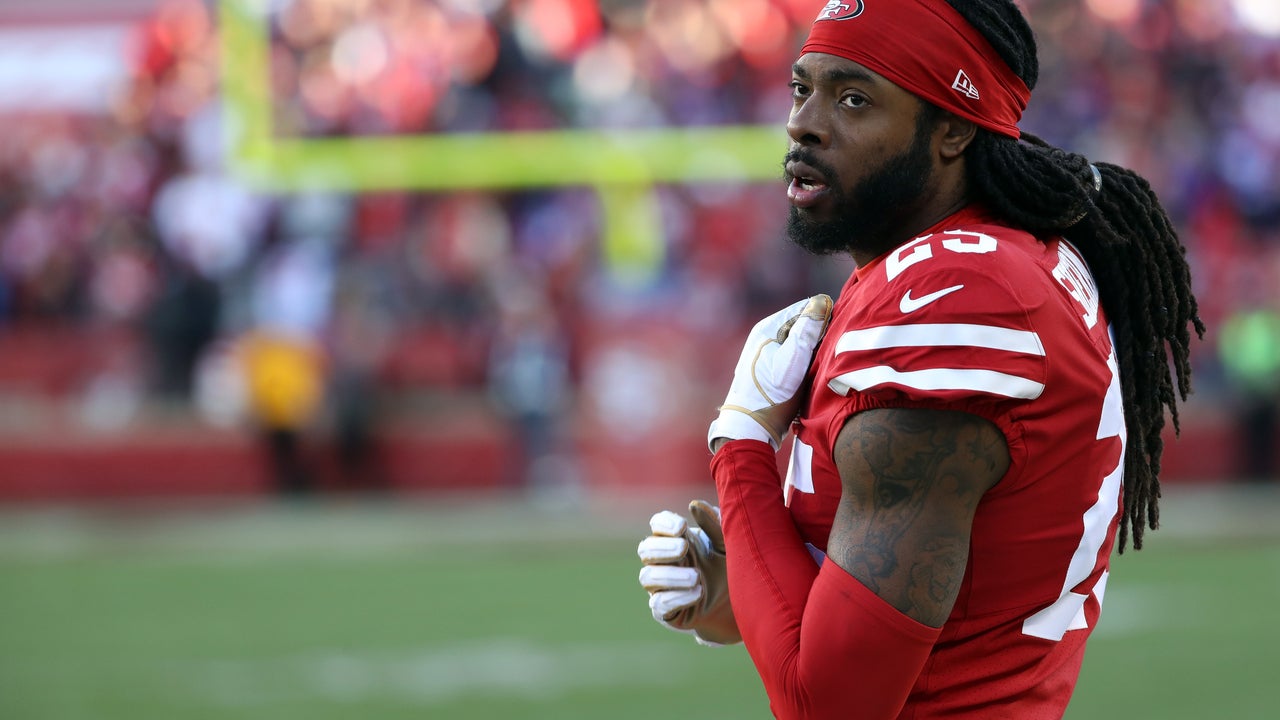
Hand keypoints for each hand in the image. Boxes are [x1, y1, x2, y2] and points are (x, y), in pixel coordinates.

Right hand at [637, 500, 739, 645]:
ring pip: (647, 577)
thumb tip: (694, 505)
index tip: (682, 527)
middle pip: (645, 549)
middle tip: (684, 547)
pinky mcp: (666, 611)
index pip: (657, 525)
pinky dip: (677, 598)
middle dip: (662, 547)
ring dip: (670, 575)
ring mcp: (662, 586)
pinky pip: (659, 604)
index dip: (663, 523)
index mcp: (677, 540)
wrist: (739, 605)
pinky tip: (697, 593)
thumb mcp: (728, 545)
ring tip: (696, 577)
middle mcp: (664, 561)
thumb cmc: (729, 568)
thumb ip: (714, 525)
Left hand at [708, 294, 832, 449]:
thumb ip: (807, 330)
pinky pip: (796, 356)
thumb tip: (821, 301)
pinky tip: (815, 372)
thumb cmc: (772, 394)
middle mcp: (766, 336)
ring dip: (816, 349)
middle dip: (820, 333)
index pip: (804, 308)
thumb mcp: (794, 360)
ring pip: (801, 341)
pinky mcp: (772, 368)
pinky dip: (808, 361)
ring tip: (826, 361)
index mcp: (767, 328)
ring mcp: (768, 353)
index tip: (839, 330)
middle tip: (835, 348)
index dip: (824, 315)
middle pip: (802, 324)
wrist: (751, 427)